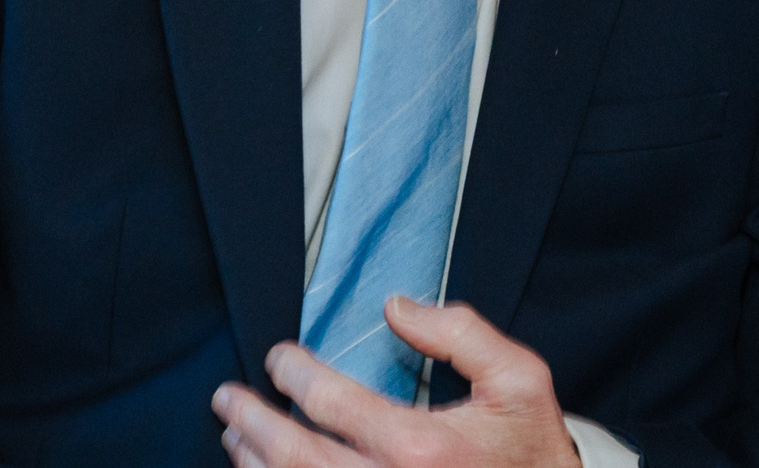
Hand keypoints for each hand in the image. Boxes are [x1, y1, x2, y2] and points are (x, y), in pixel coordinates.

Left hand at [212, 299, 580, 467]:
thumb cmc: (531, 449)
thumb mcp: (519, 379)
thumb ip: (460, 333)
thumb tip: (397, 307)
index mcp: (421, 449)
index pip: (330, 402)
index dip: (293, 374)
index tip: (279, 358)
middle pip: (295, 458)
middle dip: (252, 423)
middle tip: (228, 400)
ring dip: (256, 464)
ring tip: (236, 438)